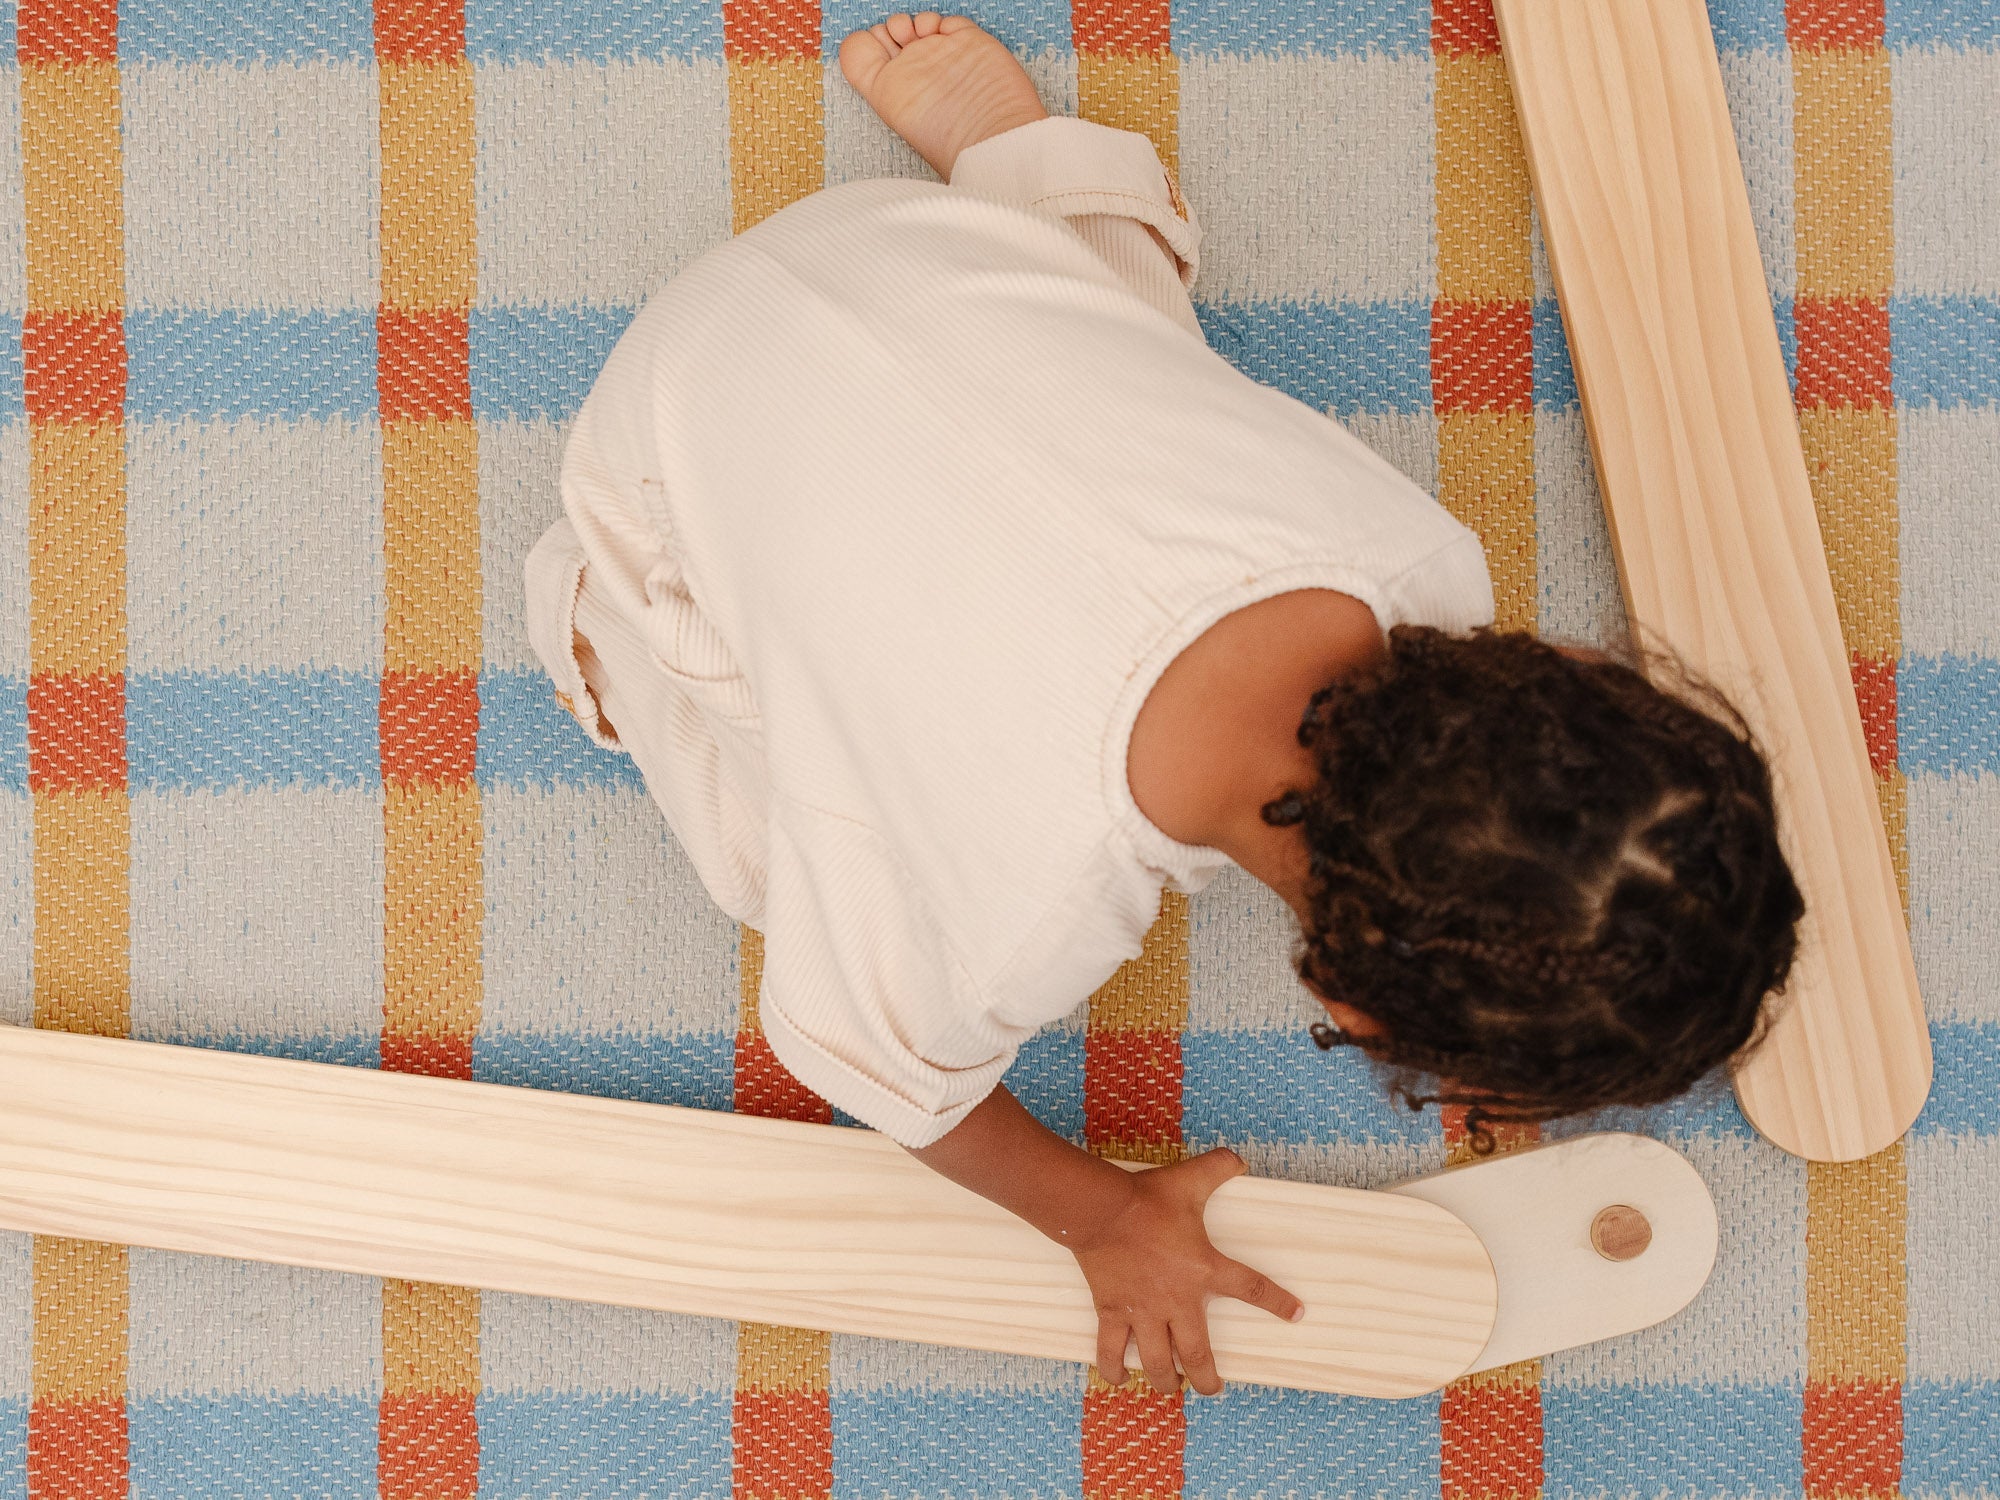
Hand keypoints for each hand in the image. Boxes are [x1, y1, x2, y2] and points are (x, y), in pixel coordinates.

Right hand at [1067, 1147, 1304, 1396]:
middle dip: (1206, 1379)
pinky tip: (1119, 1379)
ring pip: (1158, 1362)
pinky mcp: (1112, 1312)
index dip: (1276, 1302)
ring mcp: (1143, 1311)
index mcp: (1203, 1269)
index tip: (1296, 1314)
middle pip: (1198, 1355)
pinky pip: (1111, 1350)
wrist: (1101, 1210)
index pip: (1250, 1288)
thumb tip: (1240, 1158)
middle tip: (1212, 1388)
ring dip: (1166, 1381)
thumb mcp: (1189, 1179)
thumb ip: (1218, 1167)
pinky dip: (1113, 1369)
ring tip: (1171, 1387)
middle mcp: (1177, 1300)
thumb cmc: (1147, 1198)